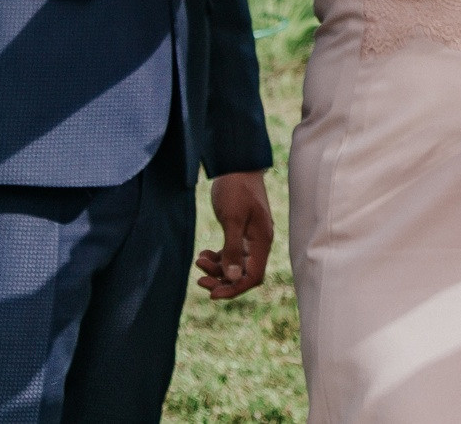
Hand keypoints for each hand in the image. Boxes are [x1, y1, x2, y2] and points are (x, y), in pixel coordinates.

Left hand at [196, 170, 273, 301]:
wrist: (236, 165)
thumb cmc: (236, 190)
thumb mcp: (232, 220)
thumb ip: (233, 249)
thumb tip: (233, 277)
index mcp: (262, 240)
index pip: (253, 276)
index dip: (234, 288)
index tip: (213, 294)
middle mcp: (259, 241)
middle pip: (244, 273)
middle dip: (222, 280)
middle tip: (200, 280)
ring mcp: (250, 236)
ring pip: (236, 264)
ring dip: (217, 268)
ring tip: (198, 261)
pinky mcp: (241, 230)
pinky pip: (231, 252)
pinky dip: (217, 256)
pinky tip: (203, 253)